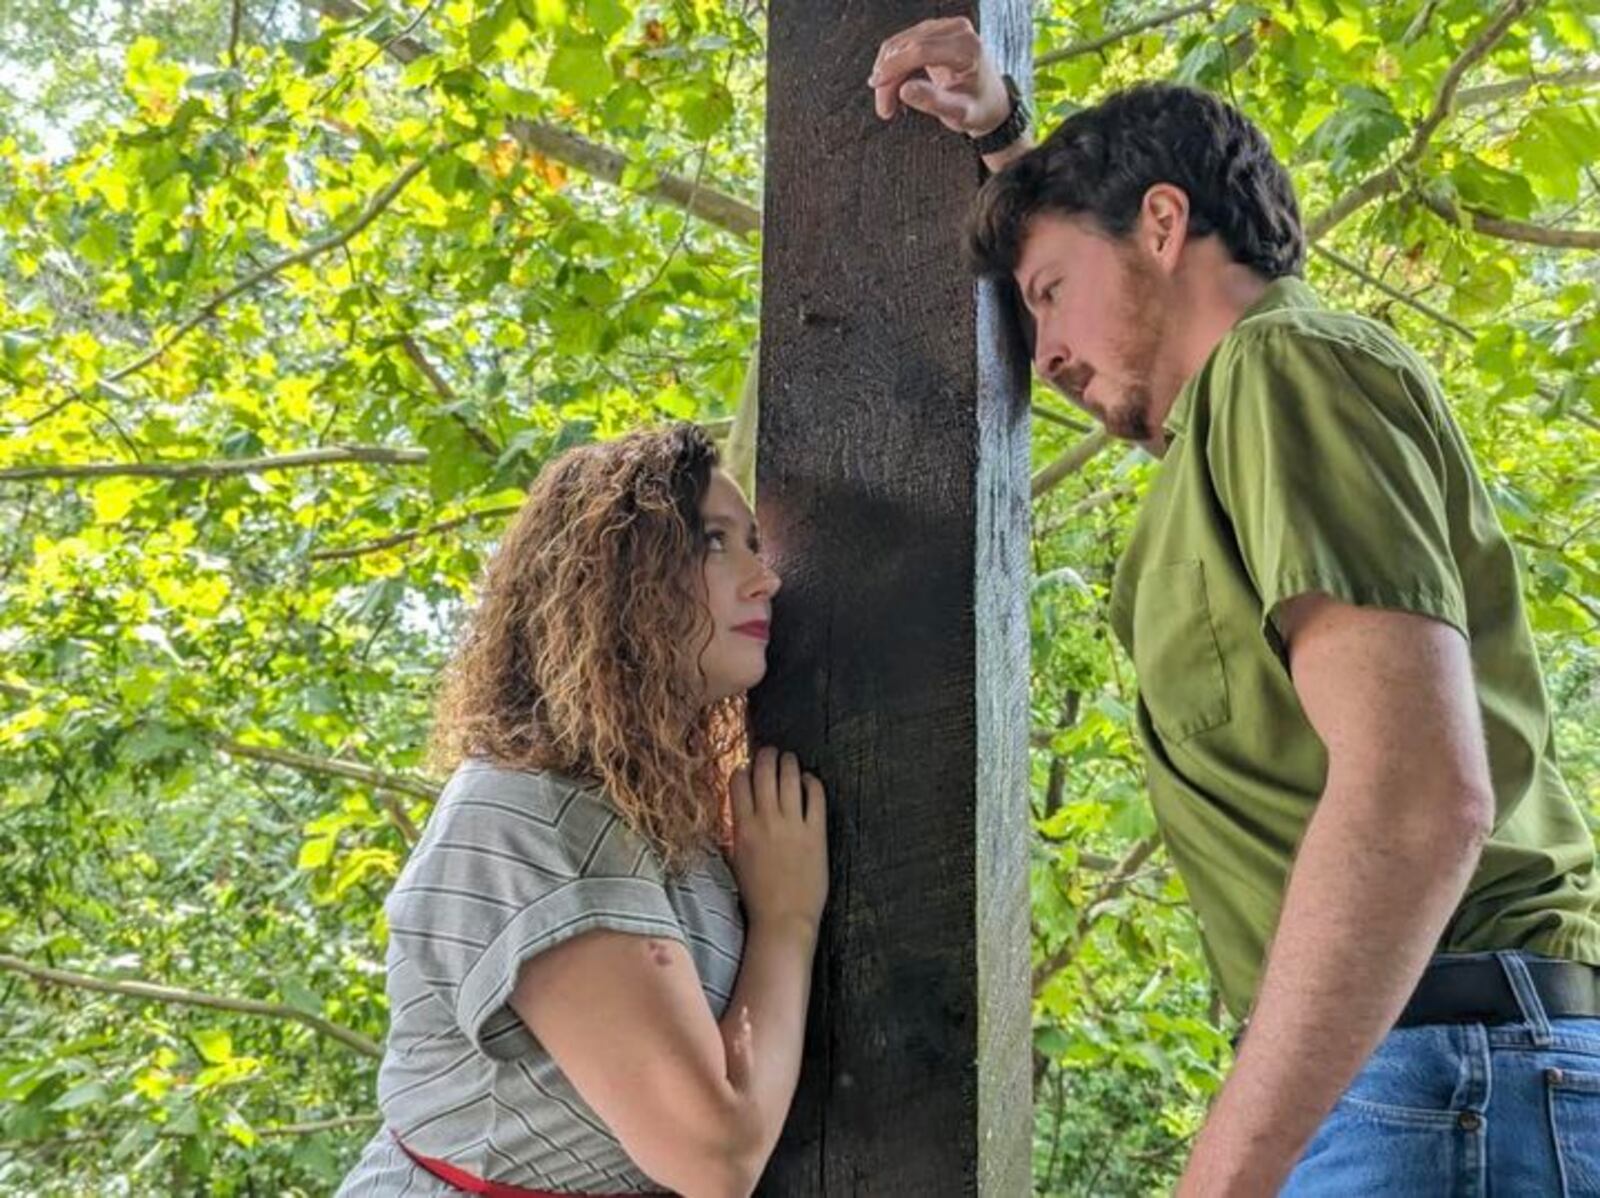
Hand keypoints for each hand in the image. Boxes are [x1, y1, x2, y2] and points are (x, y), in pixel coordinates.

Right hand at [727, 748, 827, 933]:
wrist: (783, 919)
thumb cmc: (757, 894)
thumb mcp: (737, 859)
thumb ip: (738, 831)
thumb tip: (740, 810)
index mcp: (742, 828)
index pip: (738, 783)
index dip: (743, 770)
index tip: (747, 767)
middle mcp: (766, 821)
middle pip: (764, 772)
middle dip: (766, 756)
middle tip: (770, 752)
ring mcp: (792, 825)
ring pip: (789, 777)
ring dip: (788, 763)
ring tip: (789, 759)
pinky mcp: (815, 833)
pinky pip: (815, 796)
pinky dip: (812, 782)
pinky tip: (809, 780)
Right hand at [868, 17, 1010, 136]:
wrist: (990, 104)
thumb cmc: (979, 109)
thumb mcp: (959, 113)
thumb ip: (932, 101)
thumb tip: (904, 90)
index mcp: (967, 48)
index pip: (920, 50)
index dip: (894, 67)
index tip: (876, 84)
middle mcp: (958, 30)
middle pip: (908, 46)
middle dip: (889, 76)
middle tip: (884, 109)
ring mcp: (946, 27)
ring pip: (901, 44)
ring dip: (888, 73)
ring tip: (888, 104)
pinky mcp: (936, 31)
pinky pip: (905, 44)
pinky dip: (894, 66)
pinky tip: (895, 88)